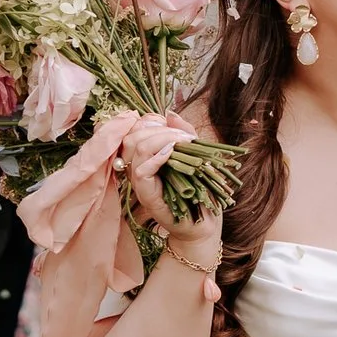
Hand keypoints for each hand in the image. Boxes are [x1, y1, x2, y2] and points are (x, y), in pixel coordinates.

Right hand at [125, 113, 220, 246]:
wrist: (204, 223)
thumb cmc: (200, 190)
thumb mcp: (196, 155)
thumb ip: (183, 133)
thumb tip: (169, 113)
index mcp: (145, 157)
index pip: (135, 129)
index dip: (151, 121)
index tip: (175, 127)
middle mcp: (137, 168)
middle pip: (131, 136)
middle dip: (158, 128)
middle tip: (184, 137)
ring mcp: (140, 183)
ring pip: (134, 149)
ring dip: (161, 139)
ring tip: (183, 143)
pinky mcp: (147, 197)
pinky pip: (141, 172)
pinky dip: (156, 158)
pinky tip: (172, 154)